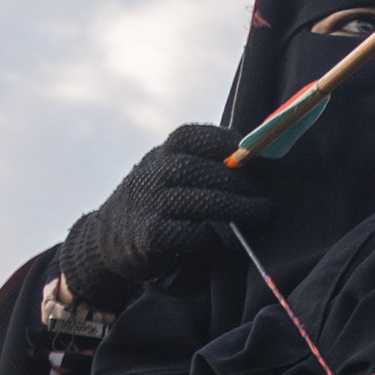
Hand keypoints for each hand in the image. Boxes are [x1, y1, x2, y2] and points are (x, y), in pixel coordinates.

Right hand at [62, 123, 270, 310]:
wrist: (109, 238)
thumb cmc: (162, 202)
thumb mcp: (175, 175)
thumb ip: (208, 167)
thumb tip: (264, 163)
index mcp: (163, 154)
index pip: (189, 136)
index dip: (223, 141)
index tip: (253, 151)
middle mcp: (152, 174)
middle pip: (195, 169)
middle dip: (237, 181)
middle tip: (265, 195)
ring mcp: (147, 204)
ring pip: (194, 199)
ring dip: (234, 206)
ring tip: (261, 212)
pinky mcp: (148, 236)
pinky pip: (182, 232)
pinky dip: (209, 234)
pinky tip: (227, 238)